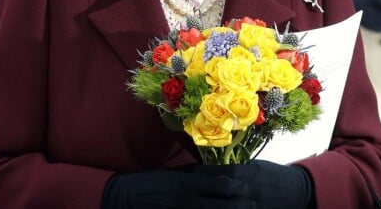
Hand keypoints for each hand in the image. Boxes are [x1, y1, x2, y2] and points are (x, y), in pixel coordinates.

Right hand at [101, 167, 249, 208]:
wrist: (128, 197)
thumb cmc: (155, 183)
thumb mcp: (178, 175)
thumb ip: (199, 176)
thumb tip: (223, 174)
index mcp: (189, 181)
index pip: (222, 183)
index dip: (238, 186)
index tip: (249, 186)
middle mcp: (189, 197)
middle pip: (224, 204)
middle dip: (241, 206)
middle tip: (253, 204)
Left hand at [194, 160, 313, 208]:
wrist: (295, 191)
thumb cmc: (273, 175)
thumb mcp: (257, 167)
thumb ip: (239, 170)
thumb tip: (219, 168)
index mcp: (250, 174)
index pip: (225, 172)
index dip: (208, 172)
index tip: (194, 170)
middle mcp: (250, 189)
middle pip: (223, 190)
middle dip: (206, 188)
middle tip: (188, 185)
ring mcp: (252, 205)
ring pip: (227, 205)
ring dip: (212, 203)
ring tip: (195, 200)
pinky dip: (224, 208)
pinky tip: (212, 207)